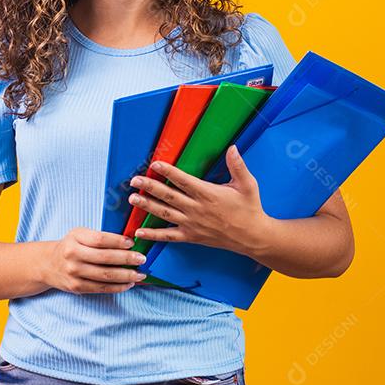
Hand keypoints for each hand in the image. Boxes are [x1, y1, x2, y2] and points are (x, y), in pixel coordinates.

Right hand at [40, 227, 148, 293]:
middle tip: (142, 259)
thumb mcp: (80, 234)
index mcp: (75, 238)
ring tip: (140, 274)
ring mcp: (74, 273)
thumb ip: (99, 236)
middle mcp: (73, 255)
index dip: (118, 241)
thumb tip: (128, 242)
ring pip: (105, 275)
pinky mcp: (77, 287)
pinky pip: (101, 288)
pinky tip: (129, 284)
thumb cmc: (71, 245)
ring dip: (126, 276)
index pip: (100, 239)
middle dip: (127, 259)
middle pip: (105, 258)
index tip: (132, 243)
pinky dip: (118, 287)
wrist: (48, 264)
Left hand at [128, 145, 271, 255]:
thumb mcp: (248, 184)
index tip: (155, 164)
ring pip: (165, 214)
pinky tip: (138, 232)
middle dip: (150, 187)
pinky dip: (152, 235)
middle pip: (168, 196)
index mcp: (208, 194)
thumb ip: (238, 165)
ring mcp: (192, 224)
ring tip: (132, 198)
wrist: (252, 237)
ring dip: (147, 206)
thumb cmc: (250, 209)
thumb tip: (232, 148)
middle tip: (134, 180)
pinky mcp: (191, 237)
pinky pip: (168, 236)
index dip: (168, 171)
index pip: (183, 181)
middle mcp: (197, 209)